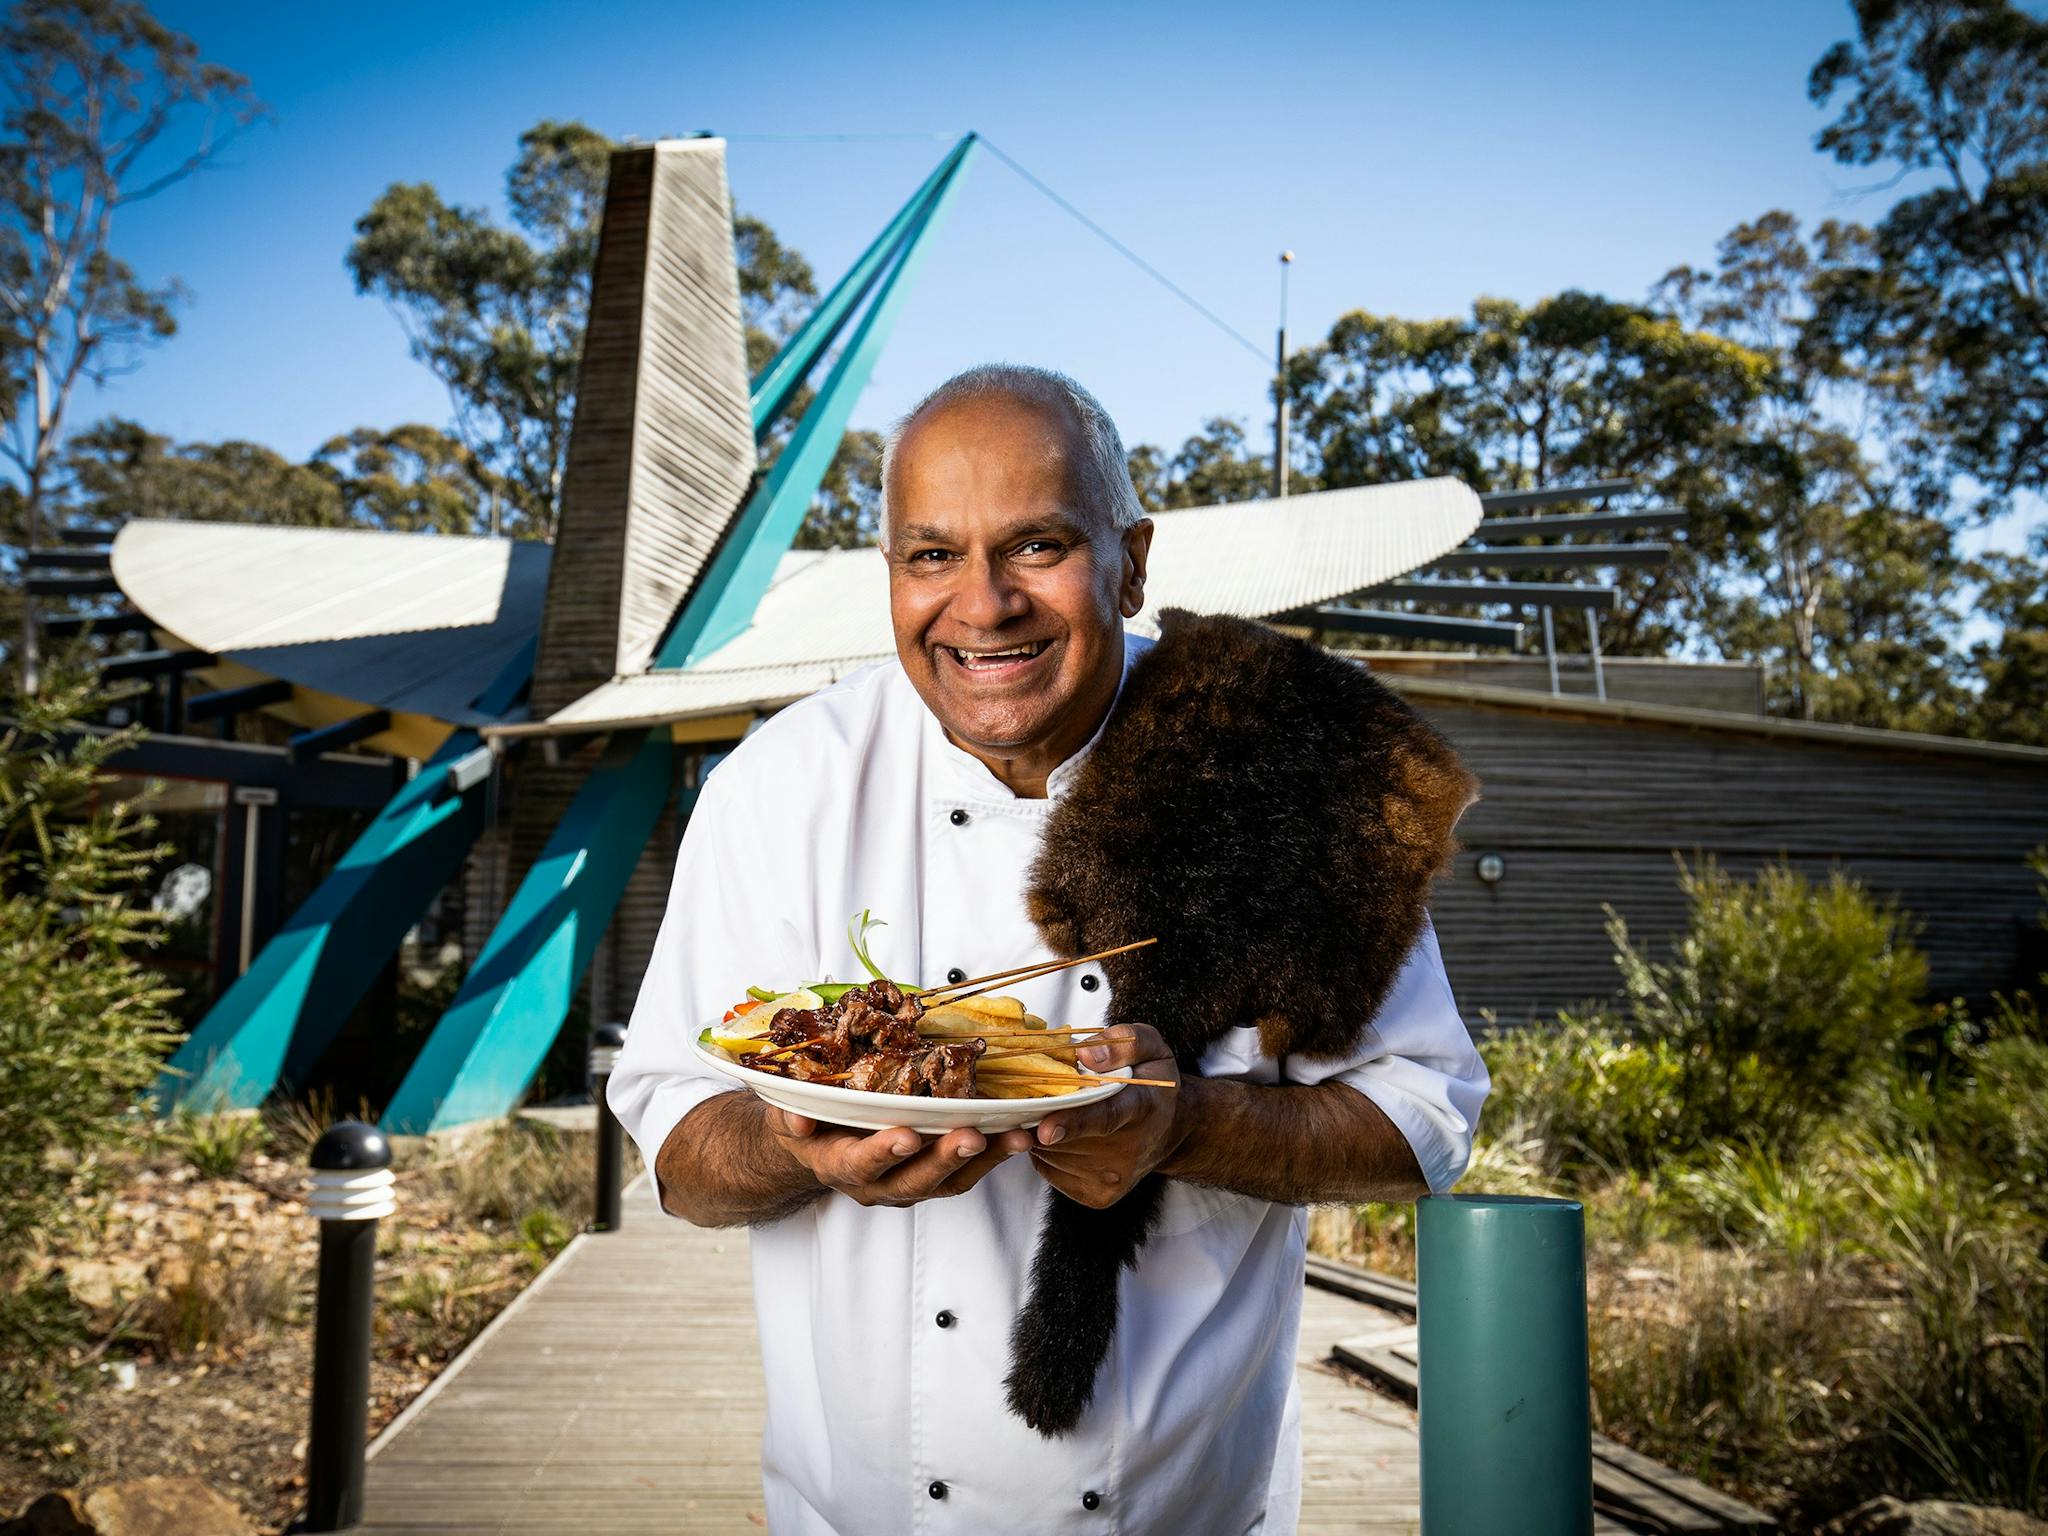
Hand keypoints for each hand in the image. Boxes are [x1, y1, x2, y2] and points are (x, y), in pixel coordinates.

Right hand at [765, 1107, 1032, 1208]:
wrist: (819, 1146)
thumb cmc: (809, 1123)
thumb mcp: (789, 1115)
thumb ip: (792, 1116)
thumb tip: (798, 1119)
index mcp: (840, 1165)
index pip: (860, 1164)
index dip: (883, 1153)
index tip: (906, 1136)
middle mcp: (877, 1184)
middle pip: (913, 1179)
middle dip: (943, 1159)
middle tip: (970, 1137)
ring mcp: (908, 1185)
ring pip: (948, 1181)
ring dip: (984, 1161)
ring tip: (1015, 1137)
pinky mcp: (934, 1179)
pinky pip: (967, 1173)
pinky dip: (995, 1155)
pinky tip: (1021, 1133)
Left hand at [1028, 1024, 1183, 1207]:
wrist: (1169, 1130)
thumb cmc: (1151, 1082)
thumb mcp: (1151, 1047)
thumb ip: (1124, 1042)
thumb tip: (1083, 1053)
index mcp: (1142, 1105)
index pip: (1106, 1116)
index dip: (1074, 1123)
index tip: (1046, 1129)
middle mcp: (1130, 1149)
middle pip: (1069, 1135)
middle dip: (1045, 1115)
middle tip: (1041, 1096)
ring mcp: (1113, 1178)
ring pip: (1052, 1152)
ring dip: (1044, 1130)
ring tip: (1063, 1114)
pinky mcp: (1097, 1196)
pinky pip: (1049, 1167)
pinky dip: (1047, 1149)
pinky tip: (1066, 1136)